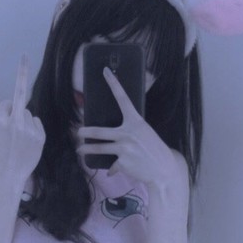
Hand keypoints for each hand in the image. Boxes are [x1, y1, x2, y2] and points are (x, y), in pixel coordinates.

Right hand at [0, 54, 45, 187]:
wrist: (7, 176)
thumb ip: (0, 119)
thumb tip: (11, 108)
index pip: (7, 101)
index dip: (9, 101)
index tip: (24, 58)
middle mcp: (15, 122)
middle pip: (20, 102)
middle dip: (18, 99)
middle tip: (19, 84)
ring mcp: (29, 130)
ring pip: (29, 115)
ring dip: (25, 122)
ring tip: (19, 141)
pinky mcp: (40, 137)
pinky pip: (37, 124)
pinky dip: (33, 130)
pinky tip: (28, 143)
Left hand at [76, 67, 180, 187]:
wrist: (163, 170)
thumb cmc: (154, 150)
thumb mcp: (145, 135)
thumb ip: (129, 133)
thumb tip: (114, 138)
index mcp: (136, 122)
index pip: (123, 98)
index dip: (114, 84)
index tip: (105, 72)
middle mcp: (128, 133)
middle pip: (100, 131)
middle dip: (86, 132)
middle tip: (78, 132)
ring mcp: (124, 148)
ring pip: (99, 148)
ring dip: (87, 149)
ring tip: (80, 150)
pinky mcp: (122, 163)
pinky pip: (112, 165)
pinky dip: (113, 168)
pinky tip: (114, 170)